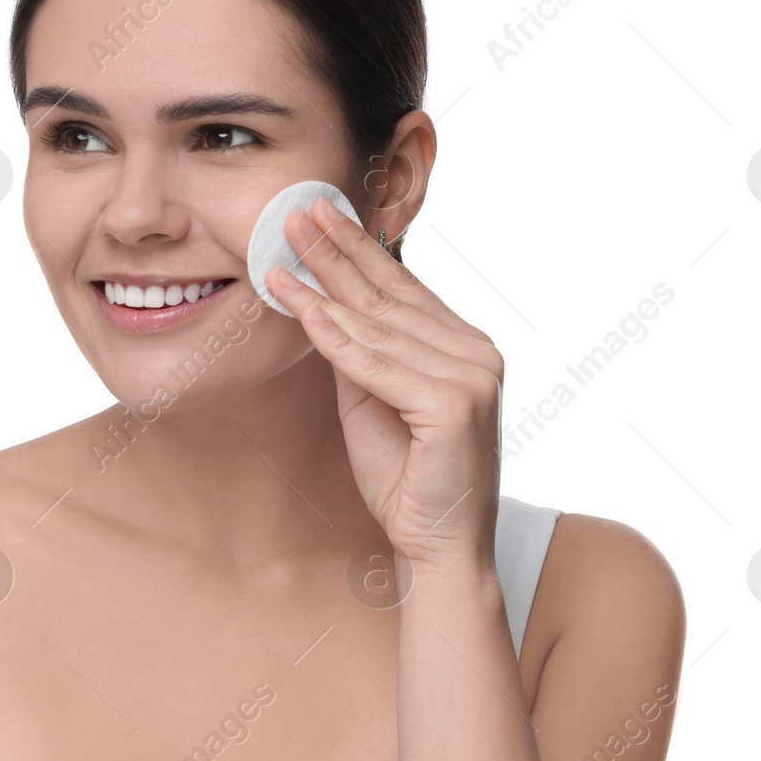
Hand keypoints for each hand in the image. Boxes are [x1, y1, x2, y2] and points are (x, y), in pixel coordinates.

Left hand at [266, 196, 503, 570]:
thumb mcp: (375, 402)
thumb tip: (324, 305)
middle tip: (296, 212)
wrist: (441, 548)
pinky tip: (302, 307)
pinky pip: (376, 364)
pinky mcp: (454, 404)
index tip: (320, 216)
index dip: (358, 249)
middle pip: (389, 295)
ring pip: (378, 325)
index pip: (403, 288)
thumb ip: (361, 355)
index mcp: (466, 347)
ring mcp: (472, 376)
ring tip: (283, 254)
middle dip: (337, 251)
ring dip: (323, 286)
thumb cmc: (408, 480)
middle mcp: (477, 352)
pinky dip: (334, 337)